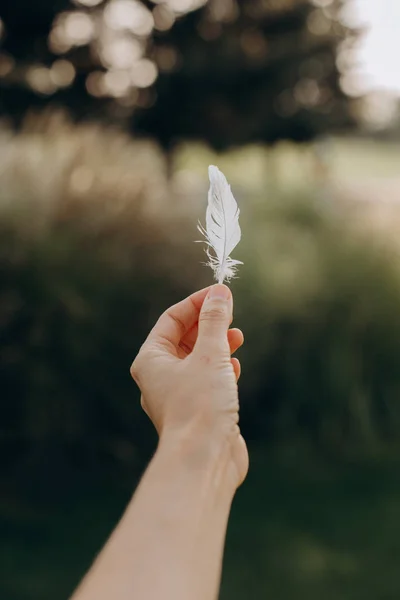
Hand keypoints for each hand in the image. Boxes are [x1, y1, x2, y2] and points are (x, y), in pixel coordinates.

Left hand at [130, 284, 247, 488]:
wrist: (204, 460)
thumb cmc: (200, 406)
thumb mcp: (210, 354)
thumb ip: (215, 321)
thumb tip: (219, 293)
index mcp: (151, 360)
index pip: (171, 319)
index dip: (197, 302)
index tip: (221, 293)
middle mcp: (160, 377)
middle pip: (183, 337)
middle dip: (208, 323)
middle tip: (230, 314)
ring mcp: (178, 395)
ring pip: (196, 359)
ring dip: (217, 344)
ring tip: (237, 338)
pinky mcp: (197, 411)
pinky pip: (206, 380)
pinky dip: (220, 369)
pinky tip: (234, 369)